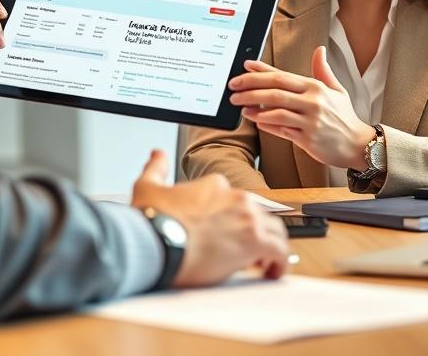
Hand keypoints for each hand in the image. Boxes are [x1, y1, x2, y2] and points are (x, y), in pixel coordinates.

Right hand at [131, 150, 289, 286]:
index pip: (236, 201)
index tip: (225, 235)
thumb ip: (156, 168)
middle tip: (244, 251)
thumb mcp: (147, 187)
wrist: (157, 242)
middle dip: (254, 233)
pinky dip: (279, 262)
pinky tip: (272, 272)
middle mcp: (236, 198)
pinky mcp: (254, 242)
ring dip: (271, 246)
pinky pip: (280, 251)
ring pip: (275, 231)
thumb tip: (158, 155)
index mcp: (215, 186)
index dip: (232, 220)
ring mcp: (248, 219)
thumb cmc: (153, 221)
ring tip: (261, 263)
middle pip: (258, 215)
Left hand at [228, 46, 374, 170]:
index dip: (260, 70)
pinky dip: (267, 124)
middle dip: (250, 88)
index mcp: (316, 87)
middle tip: (233, 88)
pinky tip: (256, 121)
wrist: (358, 145)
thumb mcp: (337, 90)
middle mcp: (313, 101)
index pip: (282, 75)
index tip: (244, 66)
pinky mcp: (308, 138)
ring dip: (254, 108)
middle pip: (274, 90)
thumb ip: (323, 71)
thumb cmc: (344, 117)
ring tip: (241, 106)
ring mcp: (310, 120)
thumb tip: (319, 50)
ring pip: (276, 110)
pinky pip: (282, 129)